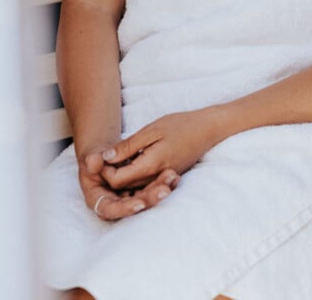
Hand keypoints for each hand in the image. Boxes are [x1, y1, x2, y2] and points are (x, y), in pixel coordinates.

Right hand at [78, 149, 180, 220]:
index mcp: (98, 199)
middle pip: (133, 205)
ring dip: (159, 189)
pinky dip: (163, 183)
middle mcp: (114, 202)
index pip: (110, 209)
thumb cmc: (95, 156)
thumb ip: (92, 158)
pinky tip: (175, 177)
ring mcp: (128, 197)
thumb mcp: (92, 155)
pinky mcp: (140, 190)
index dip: (125, 208)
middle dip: (149, 198)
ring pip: (145, 197)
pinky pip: (152, 188)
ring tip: (172, 178)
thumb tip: (93, 162)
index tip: (139, 204)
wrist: (105, 155)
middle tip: (164, 190)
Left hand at [100, 109, 221, 191]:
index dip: (106, 170)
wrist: (208, 129)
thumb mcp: (152, 130)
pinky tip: (136, 159)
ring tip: (122, 155)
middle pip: (123, 187)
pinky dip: (136, 174)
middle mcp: (155, 178)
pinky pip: (145, 182)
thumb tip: (105, 157)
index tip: (104, 155)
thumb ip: (128, 146)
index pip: (117, 181)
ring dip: (123, 174)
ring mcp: (162, 180)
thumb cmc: (181, 125)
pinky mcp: (166, 178)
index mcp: (150, 166)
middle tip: (110, 155)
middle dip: (112, 173)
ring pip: (133, 186)